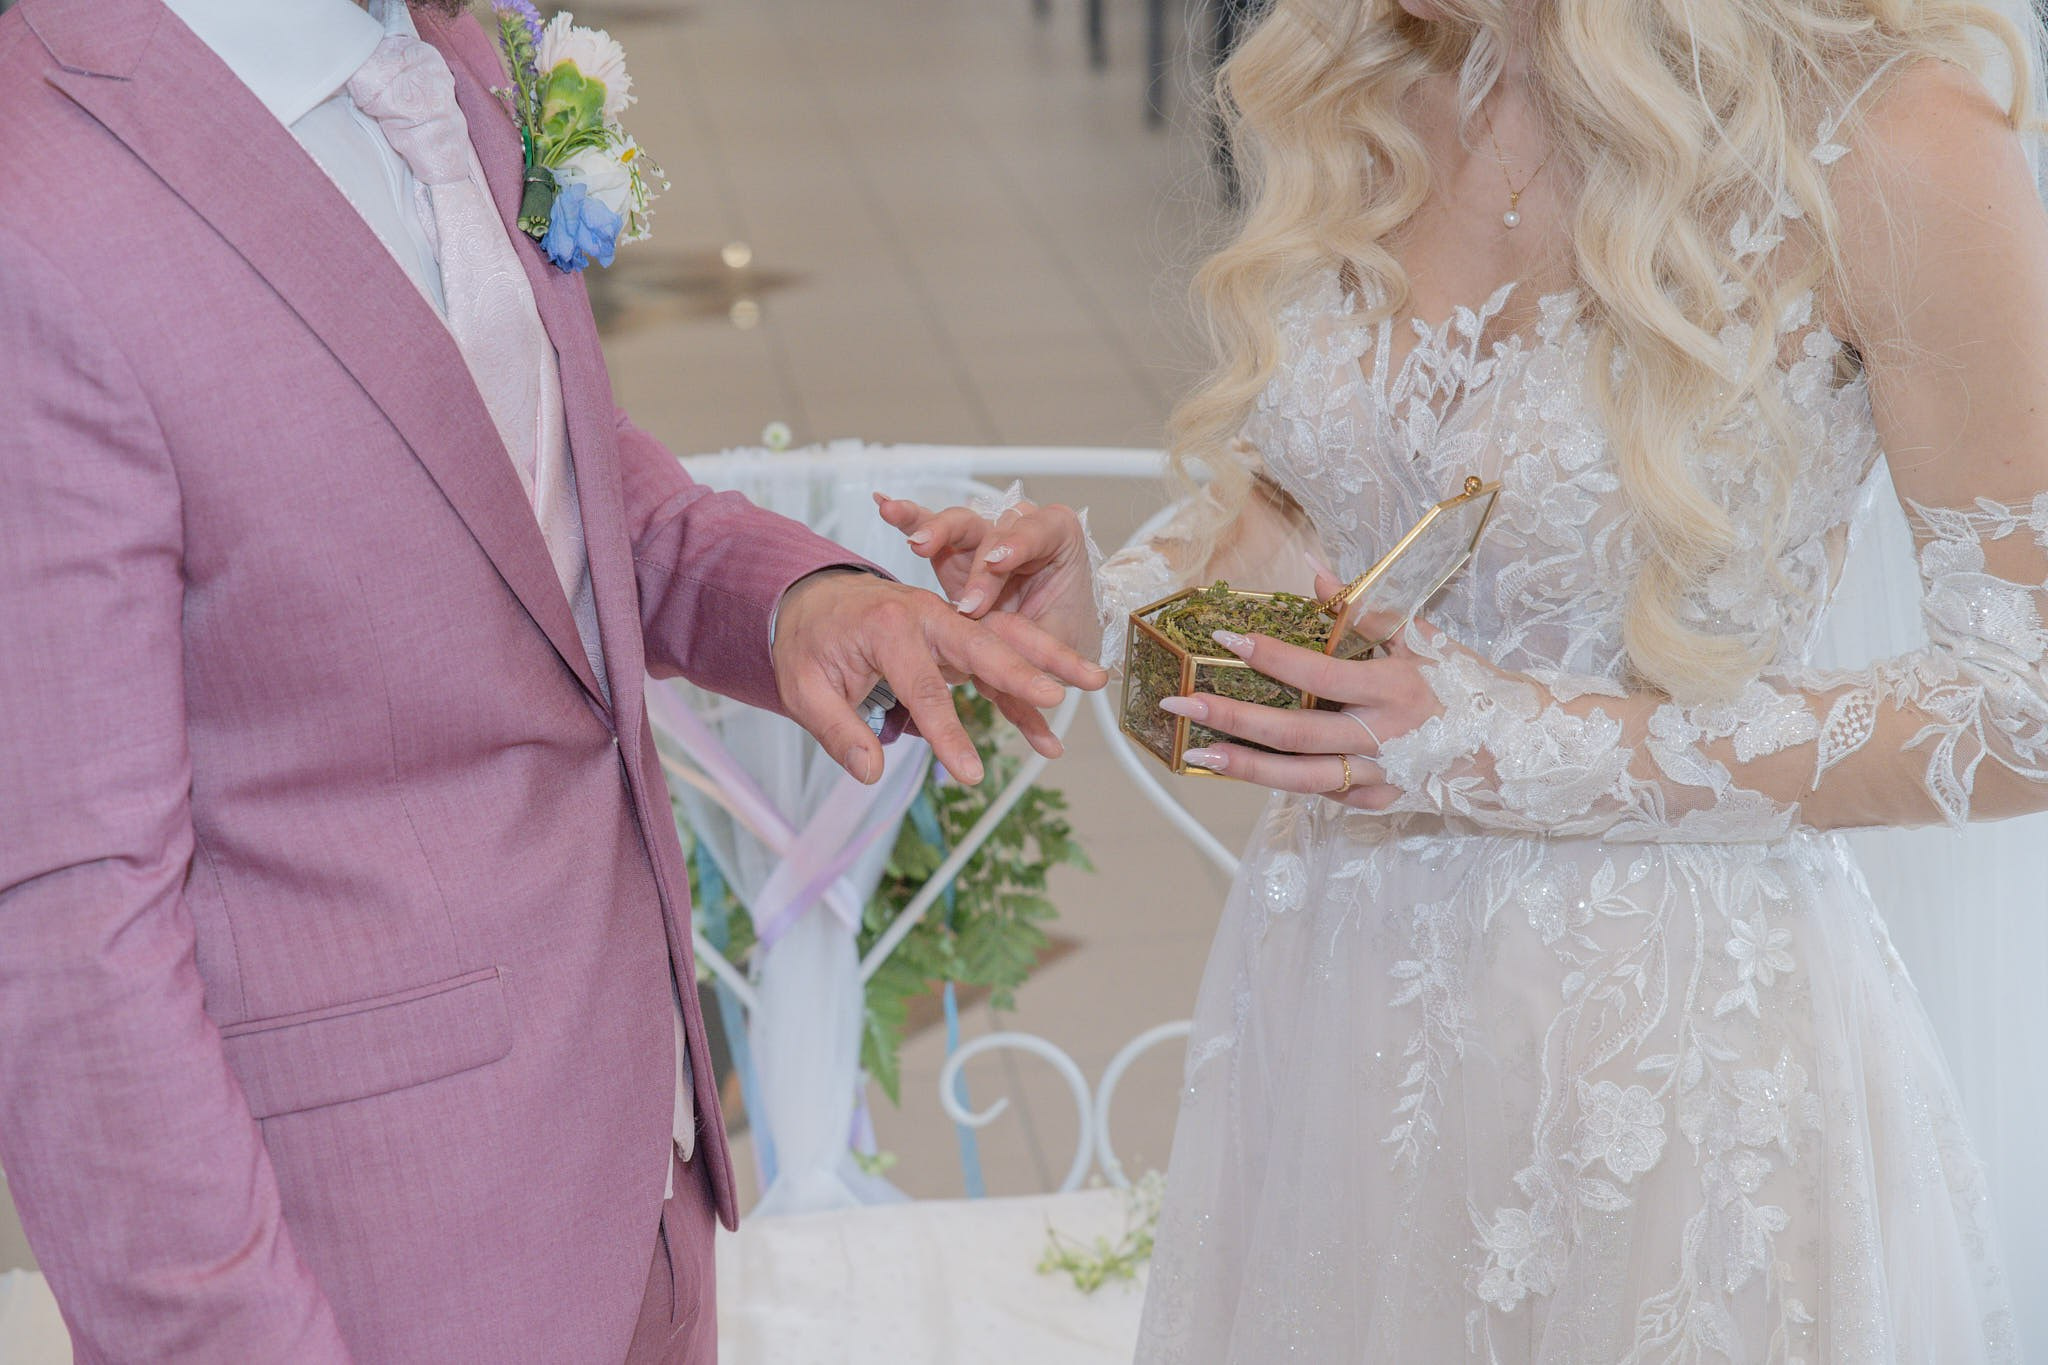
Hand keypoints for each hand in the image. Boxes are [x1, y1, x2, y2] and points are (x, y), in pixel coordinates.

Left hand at [771, 570, 1107, 786]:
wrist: (813, 600)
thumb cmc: (810, 643)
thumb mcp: (803, 688)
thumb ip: (837, 730)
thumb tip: (871, 772)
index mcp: (887, 624)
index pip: (924, 686)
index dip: (948, 734)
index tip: (970, 775)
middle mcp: (927, 613)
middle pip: (983, 643)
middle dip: (1024, 671)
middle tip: (1060, 696)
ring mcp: (949, 619)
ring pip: (1007, 637)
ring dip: (1052, 658)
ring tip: (1096, 680)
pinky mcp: (959, 633)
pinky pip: (1000, 656)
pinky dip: (1029, 686)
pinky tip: (1052, 728)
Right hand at [873, 491, 1102, 661]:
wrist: (1051, 634)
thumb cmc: (1061, 630)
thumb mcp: (1055, 642)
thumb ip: (1033, 650)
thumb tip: (1010, 678)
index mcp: (1058, 540)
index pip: (1039, 530)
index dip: (1018, 543)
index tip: (997, 562)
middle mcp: (1020, 532)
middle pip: (993, 528)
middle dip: (977, 560)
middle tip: (966, 600)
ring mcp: (984, 541)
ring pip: (959, 525)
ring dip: (934, 531)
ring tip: (917, 544)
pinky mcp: (955, 552)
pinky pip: (929, 529)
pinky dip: (908, 520)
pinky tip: (885, 508)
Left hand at [1164, 574, 1444, 810]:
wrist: (1514, 750)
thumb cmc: (1464, 686)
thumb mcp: (1424, 640)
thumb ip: (1368, 612)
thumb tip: (1317, 575)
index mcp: (1394, 689)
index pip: (1318, 673)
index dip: (1271, 656)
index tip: (1227, 638)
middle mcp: (1384, 737)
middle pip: (1296, 733)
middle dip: (1233, 718)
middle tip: (1182, 703)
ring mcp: (1380, 776)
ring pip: (1300, 778)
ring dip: (1245, 766)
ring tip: (1198, 751)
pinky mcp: (1380, 801)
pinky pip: (1321, 793)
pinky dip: (1281, 781)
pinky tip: (1241, 767)